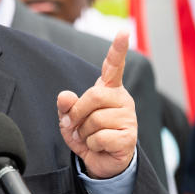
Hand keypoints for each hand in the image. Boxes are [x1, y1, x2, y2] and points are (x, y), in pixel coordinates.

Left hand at [57, 32, 137, 178]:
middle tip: (75, 125)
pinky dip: (93, 145)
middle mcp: (122, 99)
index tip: (124, 32)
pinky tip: (100, 146)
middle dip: (78, 113)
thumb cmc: (88, 134)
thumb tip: (65, 96)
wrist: (101, 161)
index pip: (113, 66)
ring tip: (90, 137)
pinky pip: (101, 137)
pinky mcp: (130, 137)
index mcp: (109, 90)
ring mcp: (129, 118)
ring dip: (84, 133)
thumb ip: (66, 106)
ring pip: (96, 120)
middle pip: (95, 95)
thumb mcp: (70, 119)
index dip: (117, 49)